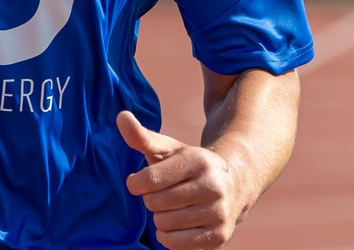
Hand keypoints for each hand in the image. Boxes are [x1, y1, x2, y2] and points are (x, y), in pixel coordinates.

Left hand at [118, 111, 244, 248]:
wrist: (233, 185)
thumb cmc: (188, 167)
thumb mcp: (167, 149)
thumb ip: (141, 136)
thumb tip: (121, 117)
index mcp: (198, 160)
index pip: (150, 179)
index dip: (136, 184)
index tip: (137, 183)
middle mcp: (213, 185)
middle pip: (155, 203)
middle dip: (151, 200)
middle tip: (161, 194)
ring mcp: (219, 212)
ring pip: (164, 224)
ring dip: (160, 218)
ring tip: (171, 208)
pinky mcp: (219, 235)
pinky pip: (176, 244)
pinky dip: (168, 237)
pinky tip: (176, 225)